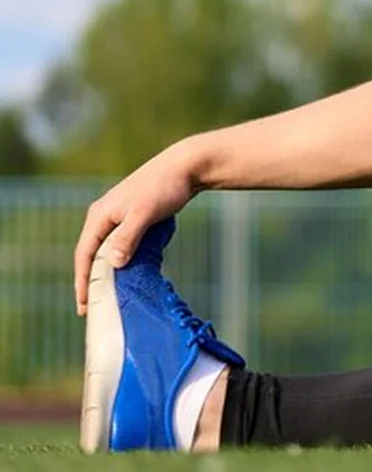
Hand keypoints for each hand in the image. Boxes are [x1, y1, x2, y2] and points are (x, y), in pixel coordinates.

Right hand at [73, 140, 203, 316]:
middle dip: (90, 281)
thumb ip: (127, 238)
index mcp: (99, 215)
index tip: (84, 306)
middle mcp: (104, 215)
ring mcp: (118, 215)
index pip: (84, 255)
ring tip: (106, 296)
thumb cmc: (164, 189)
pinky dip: (119, 260)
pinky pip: (120, 244)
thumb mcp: (144, 214)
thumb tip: (111, 264)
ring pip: (106, 249)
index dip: (82, 282)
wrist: (186, 166)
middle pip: (91, 254)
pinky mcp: (134, 216)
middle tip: (91, 308)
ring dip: (104, 272)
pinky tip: (126, 273)